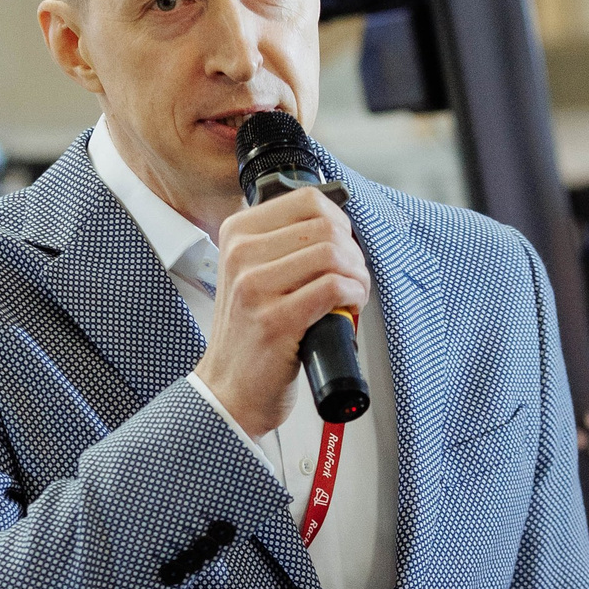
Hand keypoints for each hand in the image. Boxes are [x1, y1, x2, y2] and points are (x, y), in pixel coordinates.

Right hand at [193, 187, 368, 438]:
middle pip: (326, 227)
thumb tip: (338, 224)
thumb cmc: (250, 333)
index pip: (307, 200)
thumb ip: (284, 243)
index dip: (339, 222)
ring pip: (333, 254)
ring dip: (357, 275)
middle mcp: (241, 255)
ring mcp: (255, 287)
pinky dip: (354, 296)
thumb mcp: (252, 273)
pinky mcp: (276, 319)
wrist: (230, 389)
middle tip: (351, 276)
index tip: (342, 245)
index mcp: (237, 234)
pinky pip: (335, 287)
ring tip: (351, 294)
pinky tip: (348, 308)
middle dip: (352, 252)